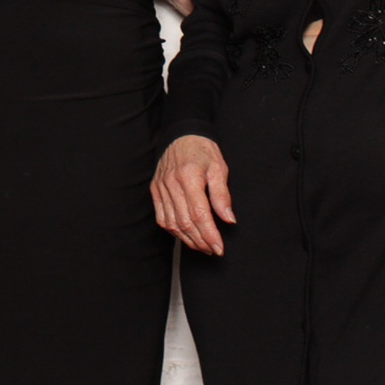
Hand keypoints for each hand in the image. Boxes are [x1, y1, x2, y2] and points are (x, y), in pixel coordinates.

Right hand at [152, 134, 235, 255]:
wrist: (181, 134)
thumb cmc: (202, 150)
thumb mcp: (219, 168)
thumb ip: (222, 195)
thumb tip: (229, 219)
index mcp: (189, 177)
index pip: (200, 214)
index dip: (210, 235)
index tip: (219, 248)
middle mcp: (172, 184)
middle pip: (185, 222)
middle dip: (201, 241)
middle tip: (213, 250)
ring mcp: (161, 188)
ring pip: (172, 223)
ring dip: (188, 239)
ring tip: (202, 246)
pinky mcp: (155, 190)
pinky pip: (162, 217)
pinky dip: (174, 230)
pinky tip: (185, 235)